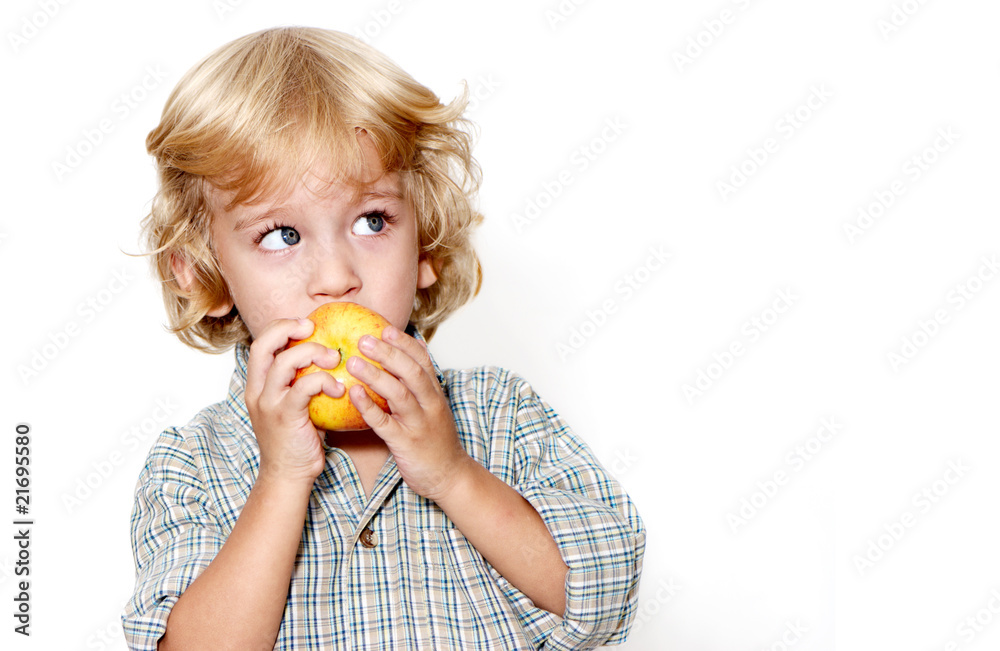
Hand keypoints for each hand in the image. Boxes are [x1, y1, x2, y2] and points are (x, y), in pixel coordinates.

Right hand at [245, 318, 343, 485]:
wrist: (287, 476)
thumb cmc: (297, 440)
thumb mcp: (294, 406)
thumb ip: (301, 383)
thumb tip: (329, 356)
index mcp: (257, 386)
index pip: (260, 344)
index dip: (280, 327)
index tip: (305, 324)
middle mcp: (258, 391)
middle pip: (263, 345)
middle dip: (287, 329)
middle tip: (313, 328)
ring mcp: (269, 404)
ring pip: (284, 362)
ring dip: (313, 353)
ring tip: (335, 359)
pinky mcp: (285, 417)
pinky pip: (304, 387)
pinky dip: (324, 381)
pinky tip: (340, 389)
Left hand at [345, 325, 470, 500]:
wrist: (449, 477)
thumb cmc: (435, 442)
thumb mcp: (433, 410)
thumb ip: (419, 389)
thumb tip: (401, 363)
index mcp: (435, 395)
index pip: (423, 361)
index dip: (404, 343)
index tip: (385, 328)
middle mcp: (430, 405)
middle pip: (411, 372)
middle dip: (388, 353)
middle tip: (364, 339)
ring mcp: (419, 424)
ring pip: (398, 394)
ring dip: (376, 375)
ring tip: (353, 362)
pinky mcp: (406, 443)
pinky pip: (385, 423)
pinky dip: (368, 407)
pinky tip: (353, 394)